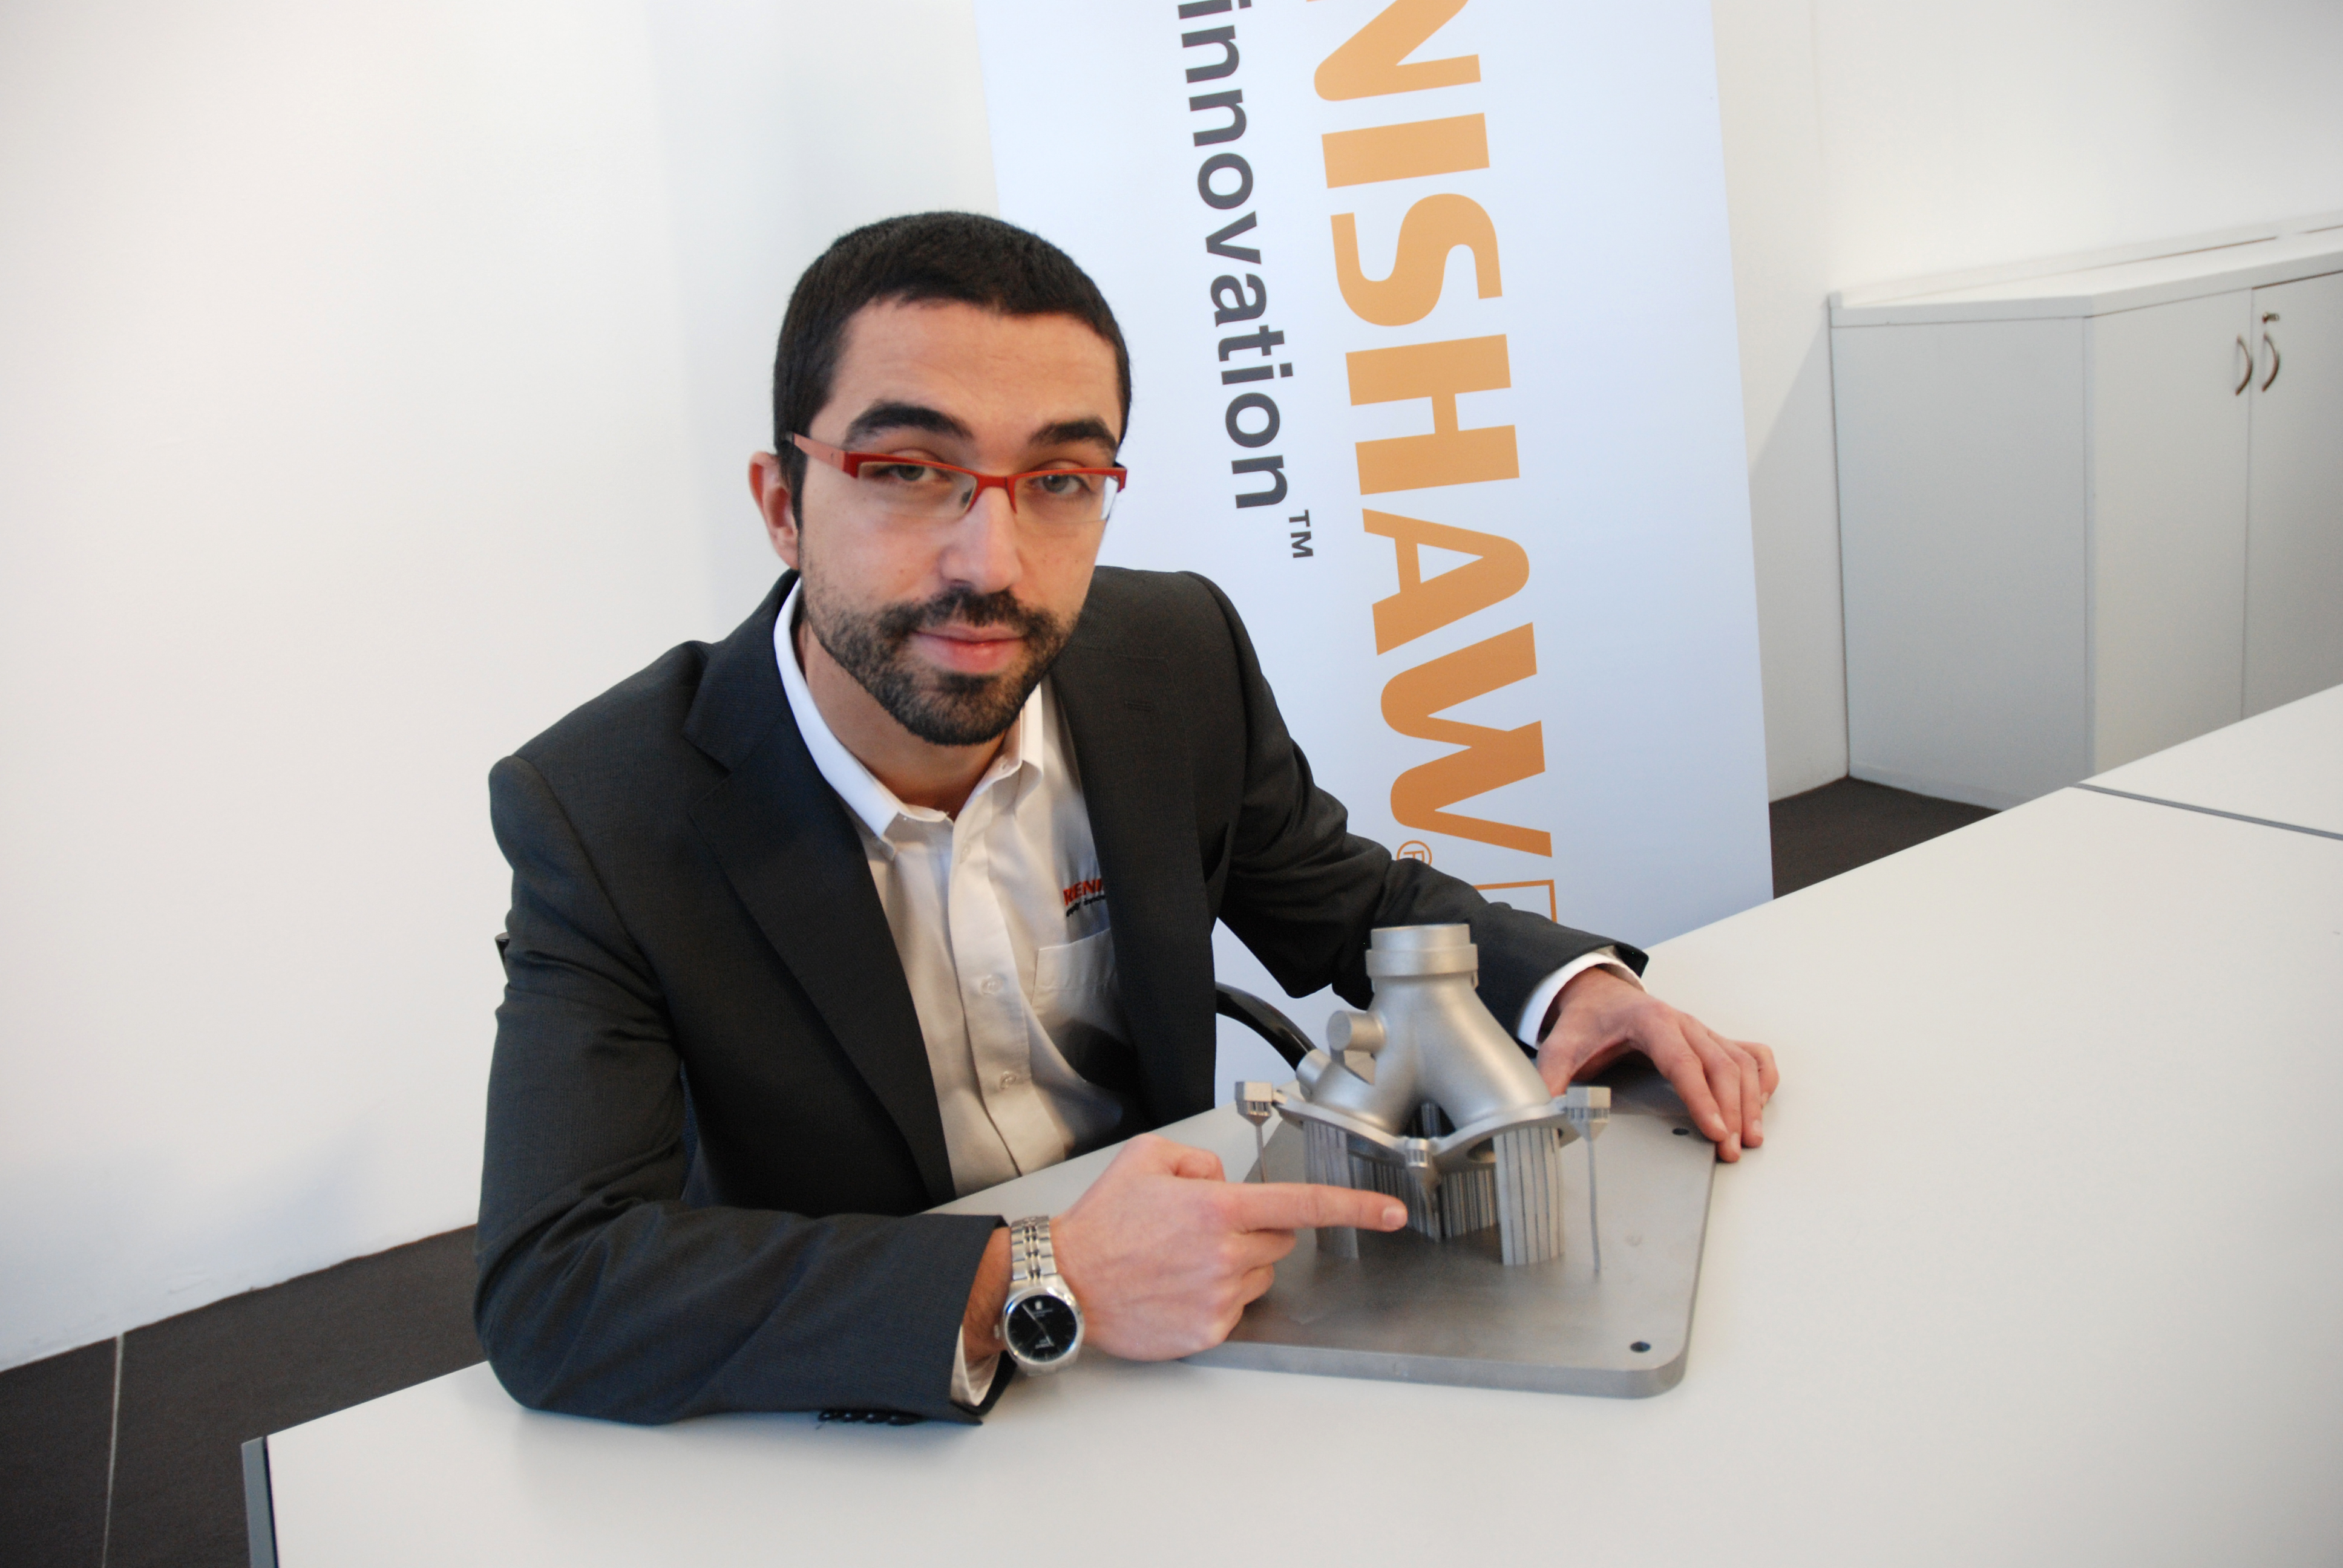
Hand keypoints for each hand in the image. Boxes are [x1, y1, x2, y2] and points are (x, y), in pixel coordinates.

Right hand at [1045, 1134, 1405, 1358]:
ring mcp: (1219, 1297)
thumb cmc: (1101, 1224)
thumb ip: (1200, 1158)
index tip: (1392, 1213)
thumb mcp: (1147, 1159)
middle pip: (1277, 1239)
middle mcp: (1225, 1254)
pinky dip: (1216, 1296)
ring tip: (1180, 1260)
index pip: (1302, 1204)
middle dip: (1254, 1230)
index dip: (1354, 1207)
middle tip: (1203, 1230)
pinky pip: (1236, 1307)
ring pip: (1259, 1275)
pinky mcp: (1208, 1331)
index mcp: (1216, 1208)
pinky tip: (1176, 1287)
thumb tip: (1227, 1179)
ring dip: (1235, 1264)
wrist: (1064, 1282)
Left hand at [1538, 968, 1777, 1161]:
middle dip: (1732, 1109)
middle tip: (1731, 1148)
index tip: (1715, 1129)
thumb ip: (1551, 1079)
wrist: (1598, 995)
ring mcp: (1702, 1031)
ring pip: (1740, 1062)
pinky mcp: (1711, 1039)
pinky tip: (1761, 1102)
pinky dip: (1763, 1077)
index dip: (1702, 1097)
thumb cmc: (1587, 1022)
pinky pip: (1750, 1053)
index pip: (1684, 1063)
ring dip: (1751, 1100)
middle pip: (1720, 1066)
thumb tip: (1545, 1112)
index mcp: (1650, 1022)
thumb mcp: (1560, 1047)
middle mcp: (1684, 1023)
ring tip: (1750, 1138)